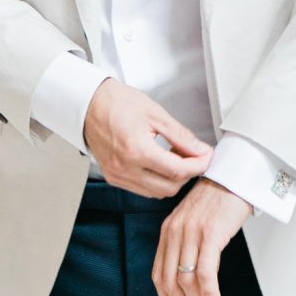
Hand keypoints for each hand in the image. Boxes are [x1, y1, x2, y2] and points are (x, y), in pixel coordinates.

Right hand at [84, 78, 212, 197]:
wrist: (89, 103)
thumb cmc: (118, 102)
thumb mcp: (155, 113)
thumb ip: (180, 135)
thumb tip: (200, 150)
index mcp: (136, 150)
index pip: (178, 170)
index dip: (198, 165)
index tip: (207, 155)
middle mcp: (125, 168)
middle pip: (169, 187)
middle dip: (187, 174)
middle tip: (193, 154)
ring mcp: (117, 175)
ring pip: (157, 193)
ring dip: (172, 179)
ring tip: (175, 156)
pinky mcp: (113, 177)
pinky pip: (142, 189)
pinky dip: (156, 181)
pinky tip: (159, 163)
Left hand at [152, 178, 250, 295]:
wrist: (235, 175)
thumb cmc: (218, 198)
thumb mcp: (192, 220)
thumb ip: (185, 243)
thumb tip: (189, 279)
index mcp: (168, 230)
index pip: (158, 276)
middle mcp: (175, 231)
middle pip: (170, 283)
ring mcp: (191, 232)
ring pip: (186, 282)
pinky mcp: (210, 234)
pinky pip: (205, 275)